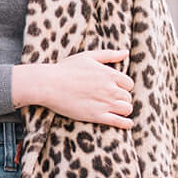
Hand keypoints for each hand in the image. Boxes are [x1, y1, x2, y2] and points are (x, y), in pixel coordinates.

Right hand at [12, 49, 134, 127]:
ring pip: (126, 109)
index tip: (115, 89)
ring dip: (123, 110)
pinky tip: (128, 124)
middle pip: (127, 97)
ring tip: (117, 110)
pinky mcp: (97, 116)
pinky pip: (118, 121)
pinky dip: (126, 124)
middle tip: (112, 99)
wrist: (49, 84)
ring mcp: (104, 103)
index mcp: (109, 74)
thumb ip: (109, 55)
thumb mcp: (88, 56)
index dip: (123, 86)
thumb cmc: (66, 68)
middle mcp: (110, 89)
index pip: (128, 83)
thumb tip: (126, 52)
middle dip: (122, 98)